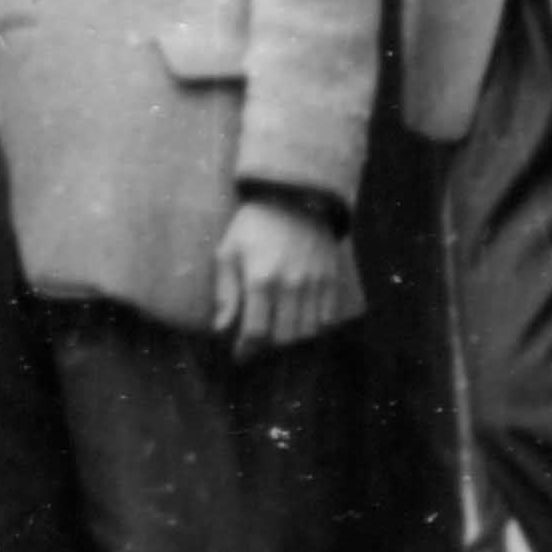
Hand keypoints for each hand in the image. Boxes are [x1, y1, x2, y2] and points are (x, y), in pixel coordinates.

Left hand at [213, 197, 351, 355]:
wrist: (294, 197)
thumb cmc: (253, 225)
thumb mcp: (228, 252)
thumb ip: (226, 293)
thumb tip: (221, 329)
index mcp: (261, 278)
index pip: (257, 331)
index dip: (247, 349)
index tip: (239, 354)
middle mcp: (291, 285)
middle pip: (284, 338)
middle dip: (267, 347)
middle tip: (257, 342)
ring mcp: (314, 283)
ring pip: (306, 332)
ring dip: (289, 339)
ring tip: (276, 332)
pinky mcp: (331, 280)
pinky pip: (326, 319)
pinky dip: (312, 328)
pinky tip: (297, 321)